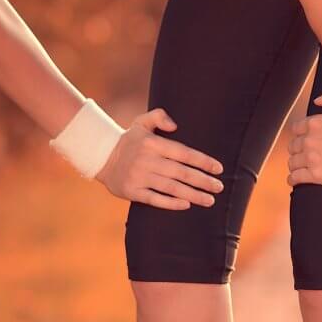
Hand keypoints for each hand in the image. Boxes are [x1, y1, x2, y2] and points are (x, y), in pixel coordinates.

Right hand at [95, 107, 226, 209]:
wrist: (101, 157)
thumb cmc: (129, 140)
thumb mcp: (141, 122)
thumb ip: (159, 117)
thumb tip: (175, 126)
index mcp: (153, 144)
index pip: (184, 153)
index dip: (203, 161)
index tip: (219, 169)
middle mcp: (147, 160)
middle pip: (181, 173)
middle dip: (203, 181)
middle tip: (219, 187)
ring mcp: (139, 177)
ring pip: (172, 188)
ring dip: (193, 195)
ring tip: (210, 200)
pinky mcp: (132, 191)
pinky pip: (155, 199)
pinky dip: (171, 203)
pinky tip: (187, 205)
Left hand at [287, 86, 321, 186]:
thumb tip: (317, 101)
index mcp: (315, 122)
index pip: (296, 129)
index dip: (301, 135)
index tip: (307, 140)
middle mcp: (309, 140)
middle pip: (293, 146)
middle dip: (298, 150)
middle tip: (307, 155)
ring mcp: (311, 158)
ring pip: (292, 162)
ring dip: (296, 165)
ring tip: (302, 168)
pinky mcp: (316, 175)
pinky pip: (295, 178)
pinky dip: (293, 179)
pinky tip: (296, 180)